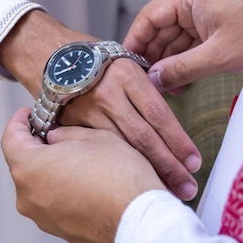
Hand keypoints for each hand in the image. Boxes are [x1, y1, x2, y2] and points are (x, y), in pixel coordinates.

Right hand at [0, 9, 200, 200]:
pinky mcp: (72, 124)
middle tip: (187, 187)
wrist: (49, 52)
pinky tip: (132, 182)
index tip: (194, 161)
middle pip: (144, 137)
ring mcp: (88, 111)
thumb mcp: (125, 60)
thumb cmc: (94, 57)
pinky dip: (119, 167)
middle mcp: (109, 93)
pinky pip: (100, 149)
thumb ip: (146, 89)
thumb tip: (168, 120)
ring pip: (122, 148)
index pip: (160, 114)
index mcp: (127, 74)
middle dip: (169, 165)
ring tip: (167, 190)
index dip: (179, 141)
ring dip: (147, 172)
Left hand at [1, 107, 166, 242]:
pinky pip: (54, 203)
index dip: (19, 121)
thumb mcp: (94, 137)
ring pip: (40, 184)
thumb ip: (66, 134)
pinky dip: (64, 189)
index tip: (28, 115)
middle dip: (39, 145)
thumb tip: (57, 137)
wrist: (140, 220)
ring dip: (53, 169)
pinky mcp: (60, 230)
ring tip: (80, 157)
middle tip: (58, 131)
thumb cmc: (120, 178)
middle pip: (24, 163)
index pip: (11, 138)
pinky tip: (88, 180)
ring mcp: (44, 217)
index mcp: (30, 168)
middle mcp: (29, 197)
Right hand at [123, 0, 242, 92]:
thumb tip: (154, 81)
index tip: (124, 66)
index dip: (134, 42)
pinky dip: (185, 60)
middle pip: (160, 29)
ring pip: (175, 38)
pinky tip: (182, 82)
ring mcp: (204, 9)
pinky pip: (191, 41)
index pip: (148, 17)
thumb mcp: (219, 54)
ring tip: (167, 90)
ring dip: (170, 62)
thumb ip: (182, 68)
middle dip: (154, 58)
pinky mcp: (214, 21)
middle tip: (147, 85)